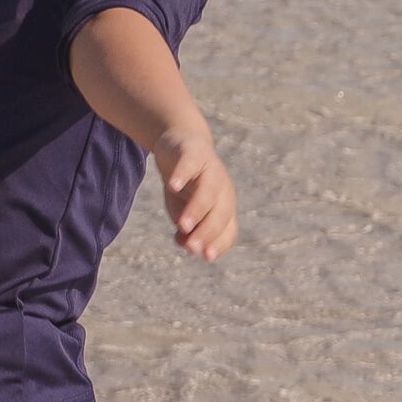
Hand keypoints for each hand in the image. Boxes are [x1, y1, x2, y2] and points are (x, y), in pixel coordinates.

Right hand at [157, 128, 237, 260]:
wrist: (182, 144)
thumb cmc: (186, 184)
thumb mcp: (183, 210)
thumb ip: (185, 228)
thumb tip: (186, 244)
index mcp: (223, 206)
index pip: (228, 229)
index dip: (219, 243)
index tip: (207, 257)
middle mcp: (222, 189)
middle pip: (221, 212)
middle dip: (207, 232)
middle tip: (193, 248)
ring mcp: (210, 170)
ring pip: (208, 190)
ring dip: (197, 209)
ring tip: (184, 225)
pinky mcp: (194, 153)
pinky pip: (189, 164)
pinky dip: (182, 175)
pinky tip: (173, 186)